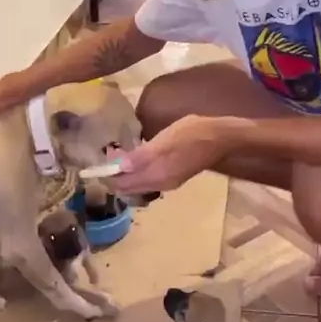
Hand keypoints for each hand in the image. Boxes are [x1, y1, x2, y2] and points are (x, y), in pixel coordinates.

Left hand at [107, 115, 228, 194]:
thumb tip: (119, 169)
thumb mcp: (164, 141)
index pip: (123, 184)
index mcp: (156, 176)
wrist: (220, 138)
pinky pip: (148, 179)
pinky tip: (138, 156)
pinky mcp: (174, 176)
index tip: (100, 159)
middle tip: (110, 153)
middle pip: (129, 187)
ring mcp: (168, 182)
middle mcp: (160, 184)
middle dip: (115, 174)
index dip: (108, 174)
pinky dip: (138, 171)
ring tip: (120, 153)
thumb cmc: (192, 134)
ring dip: (127, 172)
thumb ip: (141, 157)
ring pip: (139, 183)